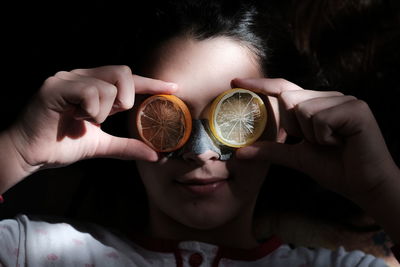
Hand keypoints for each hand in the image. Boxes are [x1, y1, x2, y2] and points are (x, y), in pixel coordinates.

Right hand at [8, 65, 176, 173]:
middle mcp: (81, 76)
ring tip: (84, 120)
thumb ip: (126, 146)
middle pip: (123, 72)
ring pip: (107, 86)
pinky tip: (75, 117)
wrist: (31, 154)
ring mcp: (67, 79)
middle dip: (126, 98)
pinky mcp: (55, 87)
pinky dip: (90, 110)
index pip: (128, 79)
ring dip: (103, 111)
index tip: (173, 88)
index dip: (151, 83)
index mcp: (93, 86)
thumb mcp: (101, 145)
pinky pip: (90, 92)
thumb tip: (155, 155)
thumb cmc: (63, 145)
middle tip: (113, 114)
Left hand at [233, 78, 398, 202]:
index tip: (235, 81)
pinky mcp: (356, 108)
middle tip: (318, 143)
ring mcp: (343, 100)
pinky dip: (324, 137)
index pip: (282, 89)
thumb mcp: (296, 158)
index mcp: (315, 105)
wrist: (364, 185)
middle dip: (295, 127)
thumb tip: (240, 153)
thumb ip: (270, 151)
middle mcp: (328, 97)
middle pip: (289, 99)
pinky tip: (341, 143)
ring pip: (303, 109)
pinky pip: (320, 118)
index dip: (259, 84)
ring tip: (332, 144)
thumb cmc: (334, 168)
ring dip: (311, 135)